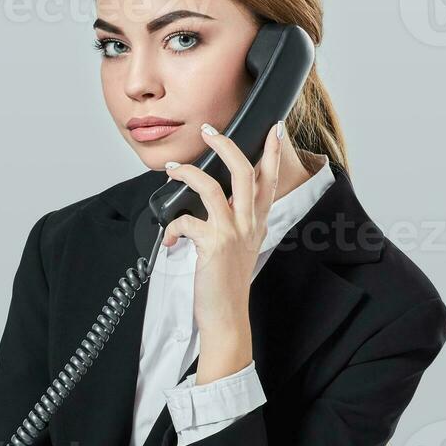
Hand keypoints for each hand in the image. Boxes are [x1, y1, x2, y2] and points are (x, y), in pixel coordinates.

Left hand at [161, 120, 286, 379]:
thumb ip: (236, 224)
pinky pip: (188, 220)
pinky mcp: (213, 246)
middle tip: (209, 130)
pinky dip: (174, 224)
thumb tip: (216, 204)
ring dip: (189, 174)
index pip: (270, 180)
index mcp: (257, 223)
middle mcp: (249, 224)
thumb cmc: (227, 284)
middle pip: (245, 172)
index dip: (272, 152)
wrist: (227, 317)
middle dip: (226, 145)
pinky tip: (171, 236)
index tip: (275, 128)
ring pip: (213, 188)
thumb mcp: (241, 248)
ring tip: (173, 169)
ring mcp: (232, 234)